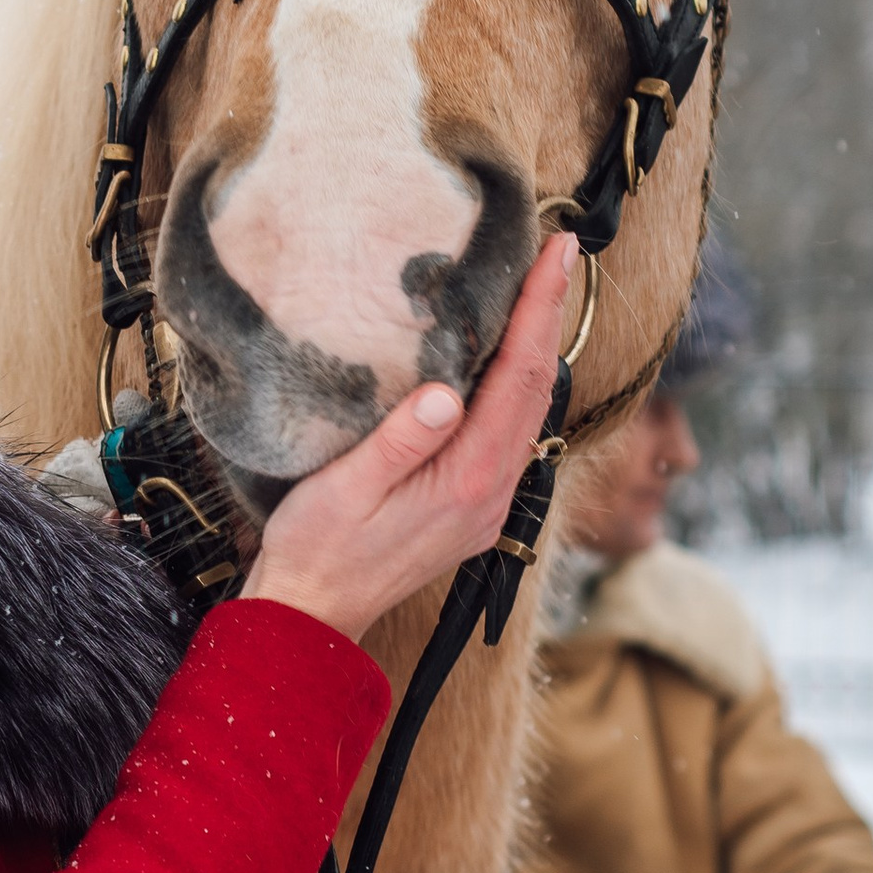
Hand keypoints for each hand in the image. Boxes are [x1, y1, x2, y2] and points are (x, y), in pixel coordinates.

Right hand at [243, 235, 577, 645]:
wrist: (313, 616)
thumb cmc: (317, 551)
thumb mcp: (345, 490)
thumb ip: (399, 442)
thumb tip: (447, 392)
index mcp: (467, 480)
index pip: (518, 379)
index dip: (540, 311)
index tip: (558, 256)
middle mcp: (491, 492)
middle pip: (536, 390)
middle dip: (551, 318)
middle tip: (559, 255)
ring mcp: (487, 503)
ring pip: (528, 413)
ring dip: (538, 350)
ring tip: (540, 294)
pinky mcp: (472, 507)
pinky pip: (510, 434)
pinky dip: (517, 386)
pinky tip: (504, 361)